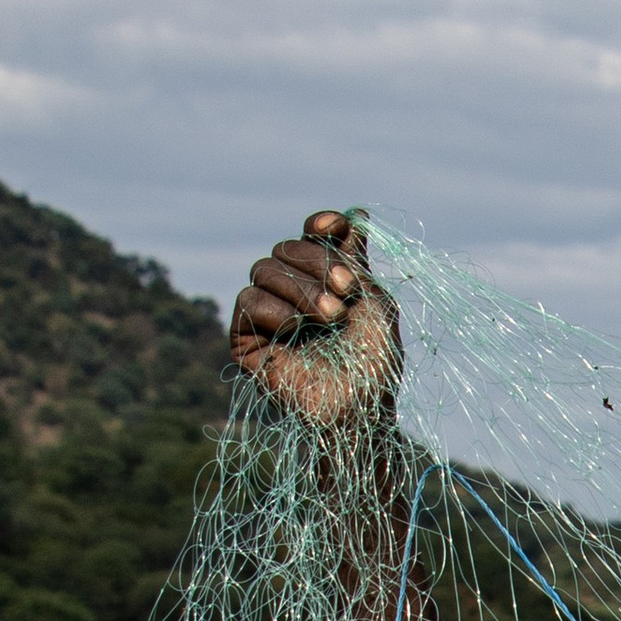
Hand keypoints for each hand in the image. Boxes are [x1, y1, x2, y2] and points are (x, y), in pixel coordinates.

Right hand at [229, 208, 399, 428]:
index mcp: (322, 281)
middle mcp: (292, 294)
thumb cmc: (374, 362)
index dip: (319, 225)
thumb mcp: (374, 301)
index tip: (334, 228)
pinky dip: (275, 308)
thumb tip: (357, 212)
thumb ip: (357, 259)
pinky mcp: (246, 340)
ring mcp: (267, 316)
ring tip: (331, 318)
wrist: (360, 409)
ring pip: (264, 269)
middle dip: (317, 263)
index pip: (309, 235)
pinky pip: (247, 301)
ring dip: (301, 288)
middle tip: (346, 294)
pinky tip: (297, 329)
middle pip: (286, 248)